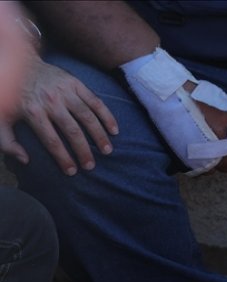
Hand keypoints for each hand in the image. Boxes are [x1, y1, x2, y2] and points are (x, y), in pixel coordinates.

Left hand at [0, 57, 117, 175]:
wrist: (19, 63)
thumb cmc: (12, 96)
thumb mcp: (1, 118)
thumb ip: (8, 142)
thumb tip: (25, 160)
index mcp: (33, 112)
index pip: (52, 141)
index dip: (63, 158)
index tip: (72, 171)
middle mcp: (51, 101)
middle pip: (72, 131)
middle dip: (83, 151)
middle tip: (90, 166)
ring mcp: (65, 91)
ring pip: (87, 117)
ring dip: (99, 136)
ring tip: (107, 151)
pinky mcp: (76, 83)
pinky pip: (95, 102)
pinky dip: (106, 116)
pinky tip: (114, 130)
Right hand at [181, 81, 226, 174]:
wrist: (171, 98)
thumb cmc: (201, 98)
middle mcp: (217, 154)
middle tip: (222, 147)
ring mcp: (199, 159)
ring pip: (211, 170)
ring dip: (211, 162)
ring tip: (206, 148)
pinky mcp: (183, 160)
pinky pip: (195, 170)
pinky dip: (197, 163)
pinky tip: (195, 152)